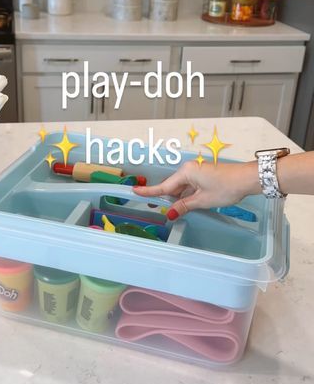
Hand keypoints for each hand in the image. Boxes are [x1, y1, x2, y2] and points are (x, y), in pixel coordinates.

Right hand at [133, 160, 260, 219]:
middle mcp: (189, 170)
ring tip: (176, 212)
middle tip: (157, 209)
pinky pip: (190, 187)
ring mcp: (197, 172)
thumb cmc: (227, 186)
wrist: (247, 179)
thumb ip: (184, 206)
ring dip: (179, 199)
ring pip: (181, 188)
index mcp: (186, 172)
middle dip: (166, 199)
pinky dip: (187, 196)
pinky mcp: (204, 176)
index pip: (164, 186)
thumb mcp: (203, 200)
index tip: (135, 191)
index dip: (150, 192)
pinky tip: (188, 206)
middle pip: (172, 187)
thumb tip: (171, 213)